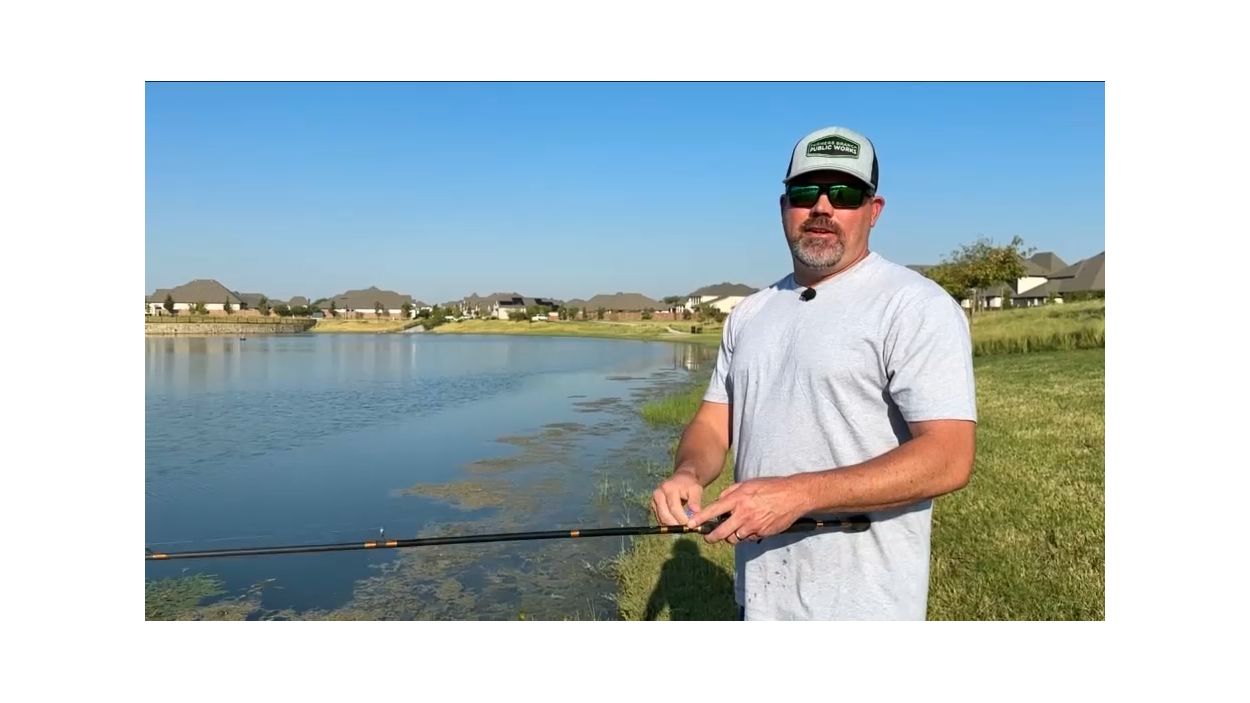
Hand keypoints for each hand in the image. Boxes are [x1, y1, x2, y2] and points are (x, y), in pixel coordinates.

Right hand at [651, 469, 703, 525]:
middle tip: (686, 530)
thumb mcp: (696, 489)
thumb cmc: (689, 484)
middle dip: (675, 525)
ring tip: (683, 529)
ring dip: (671, 526)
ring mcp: (653, 500)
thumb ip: (695, 500)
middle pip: (664, 514)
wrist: (681, 479)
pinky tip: (677, 525)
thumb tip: (696, 512)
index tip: (690, 525)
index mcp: (668, 488)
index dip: (681, 518)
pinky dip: (668, 524)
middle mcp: (658, 493)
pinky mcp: (653, 506)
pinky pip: (659, 518)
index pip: (674, 508)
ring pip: (661, 518)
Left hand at [686, 476, 809, 544]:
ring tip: (732, 529)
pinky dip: (745, 535)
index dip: (700, 519)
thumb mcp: (748, 483)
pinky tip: (749, 527)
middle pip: (721, 532)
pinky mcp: (762, 533)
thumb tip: (719, 501)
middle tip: (707, 537)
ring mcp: (753, 525)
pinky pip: (748, 538)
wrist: (794, 496)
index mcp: (738, 499)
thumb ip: (731, 492)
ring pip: (734, 538)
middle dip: (711, 537)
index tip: (690, 524)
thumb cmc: (770, 487)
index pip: (714, 511)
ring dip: (730, 536)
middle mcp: (744, 514)